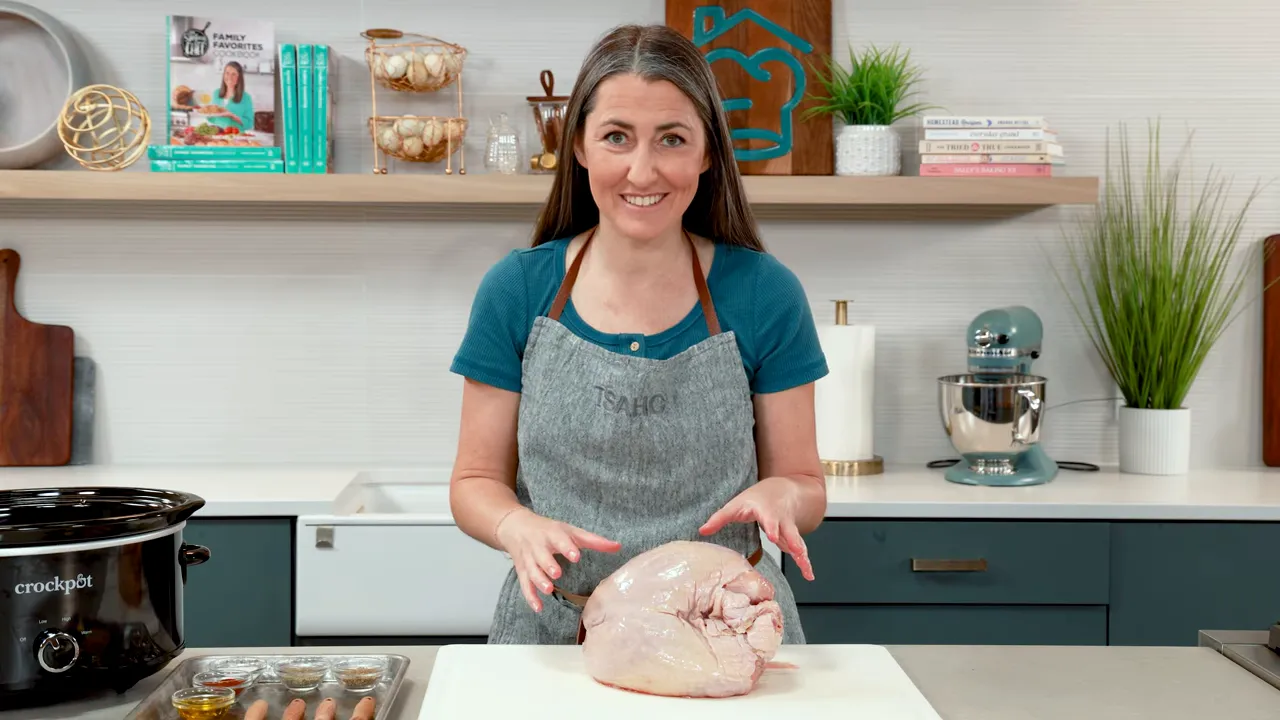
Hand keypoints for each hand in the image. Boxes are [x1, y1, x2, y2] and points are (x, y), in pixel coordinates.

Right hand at [494, 507, 620, 611]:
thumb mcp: (570, 531)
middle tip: (558, 573)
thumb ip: (593, 540)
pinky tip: (538, 607)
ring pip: (531, 570)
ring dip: (539, 580)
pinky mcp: (522, 571)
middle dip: (548, 564)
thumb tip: (618, 546)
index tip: (576, 556)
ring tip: (549, 590)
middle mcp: (538, 546)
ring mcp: (528, 559)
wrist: (516, 527)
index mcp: (552, 534)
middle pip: (541, 555)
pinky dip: (530, 596)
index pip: (559, 539)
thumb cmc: (548, 530)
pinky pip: (524, 584)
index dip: (567, 547)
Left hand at [699, 476, 814, 580]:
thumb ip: (720, 518)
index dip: (772, 526)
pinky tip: (809, 575)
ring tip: (806, 568)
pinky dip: (805, 562)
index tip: (772, 535)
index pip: (769, 518)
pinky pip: (801, 551)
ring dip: (802, 555)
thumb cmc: (757, 498)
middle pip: (788, 530)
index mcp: (766, 510)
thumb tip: (701, 531)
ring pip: (798, 542)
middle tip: (795, 550)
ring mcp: (789, 529)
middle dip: (792, 540)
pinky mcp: (793, 538)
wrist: (783, 490)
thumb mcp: (736, 504)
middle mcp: (781, 519)